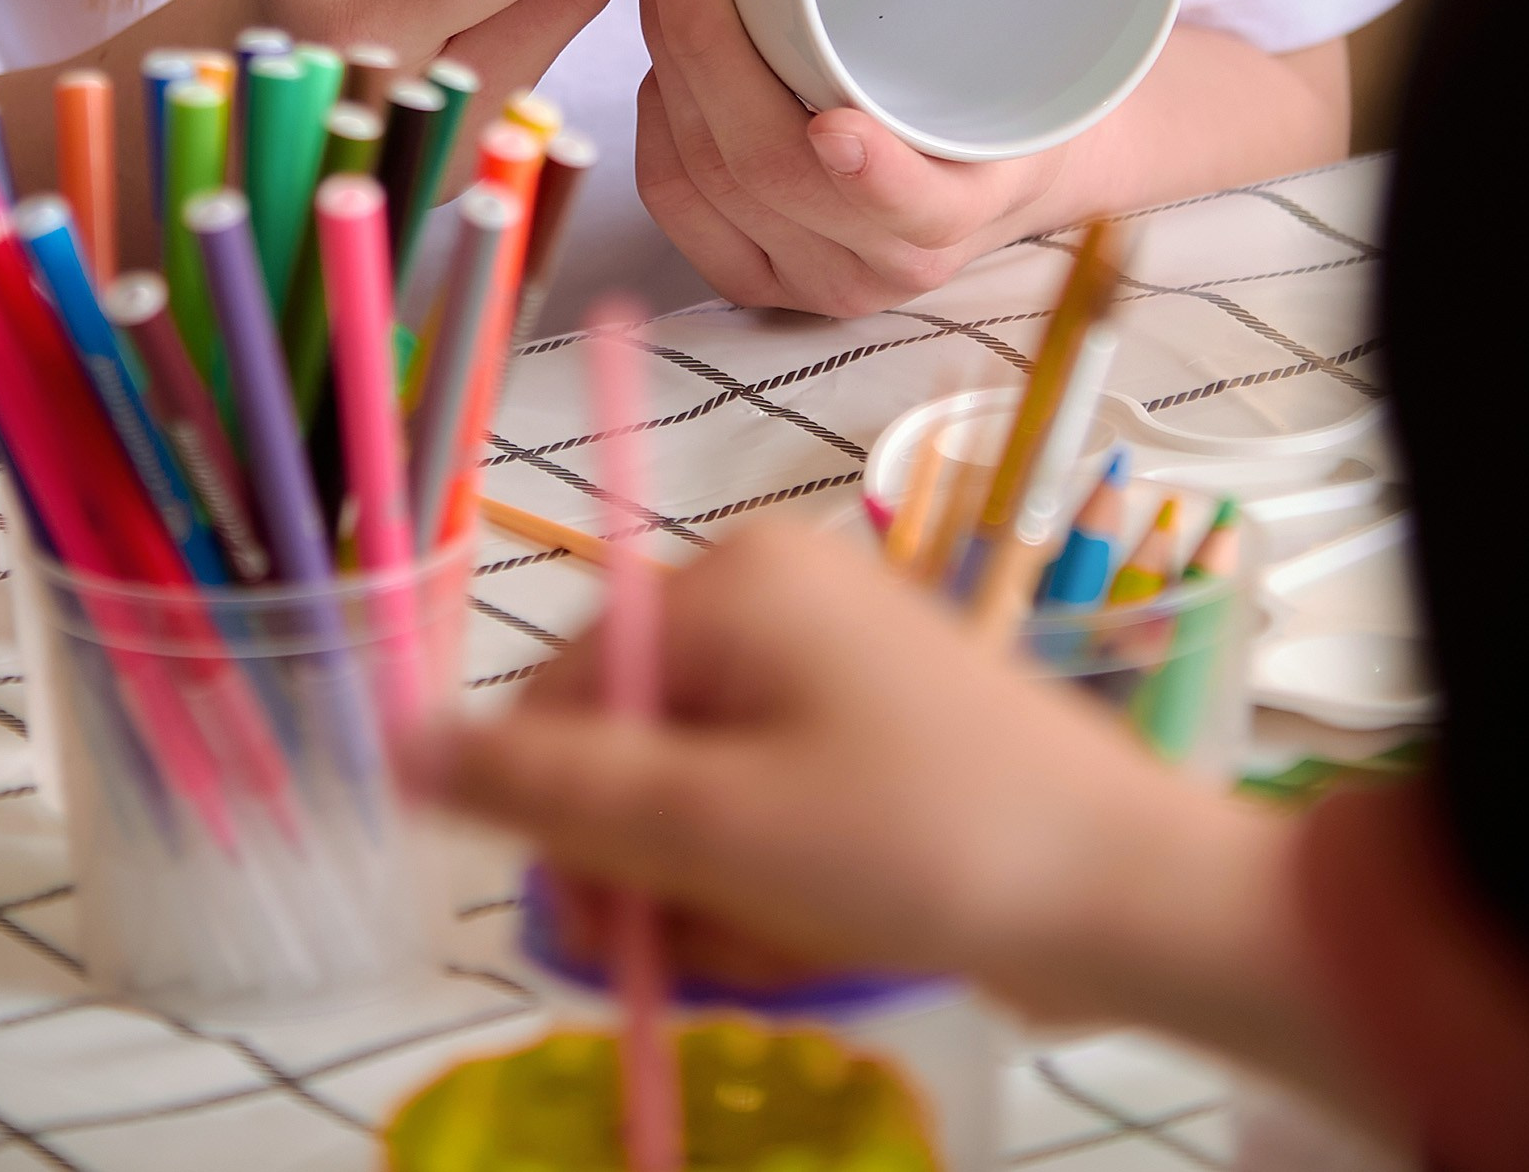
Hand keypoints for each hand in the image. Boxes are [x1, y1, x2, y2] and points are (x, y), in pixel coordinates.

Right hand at [399, 522, 1204, 1017]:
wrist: (1131, 898)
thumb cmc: (921, 841)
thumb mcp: (715, 826)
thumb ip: (550, 788)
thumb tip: (398, 742)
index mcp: (728, 582)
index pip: (562, 694)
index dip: (565, 822)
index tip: (608, 928)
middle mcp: (773, 597)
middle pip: (631, 747)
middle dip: (655, 870)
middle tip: (711, 946)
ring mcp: (834, 664)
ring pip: (700, 799)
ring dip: (720, 896)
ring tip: (794, 944)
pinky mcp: (878, 734)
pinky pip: (772, 811)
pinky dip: (782, 887)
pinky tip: (829, 935)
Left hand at [634, 0, 1065, 310]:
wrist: (984, 174)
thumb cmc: (987, 92)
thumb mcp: (1009, 45)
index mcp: (962, 209)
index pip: (914, 210)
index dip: (873, 178)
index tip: (837, 128)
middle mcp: (882, 263)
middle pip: (768, 168)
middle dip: (705, 39)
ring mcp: (809, 279)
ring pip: (703, 175)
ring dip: (667, 56)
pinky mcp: (750, 276)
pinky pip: (671, 198)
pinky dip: (653, 114)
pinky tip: (664, 52)